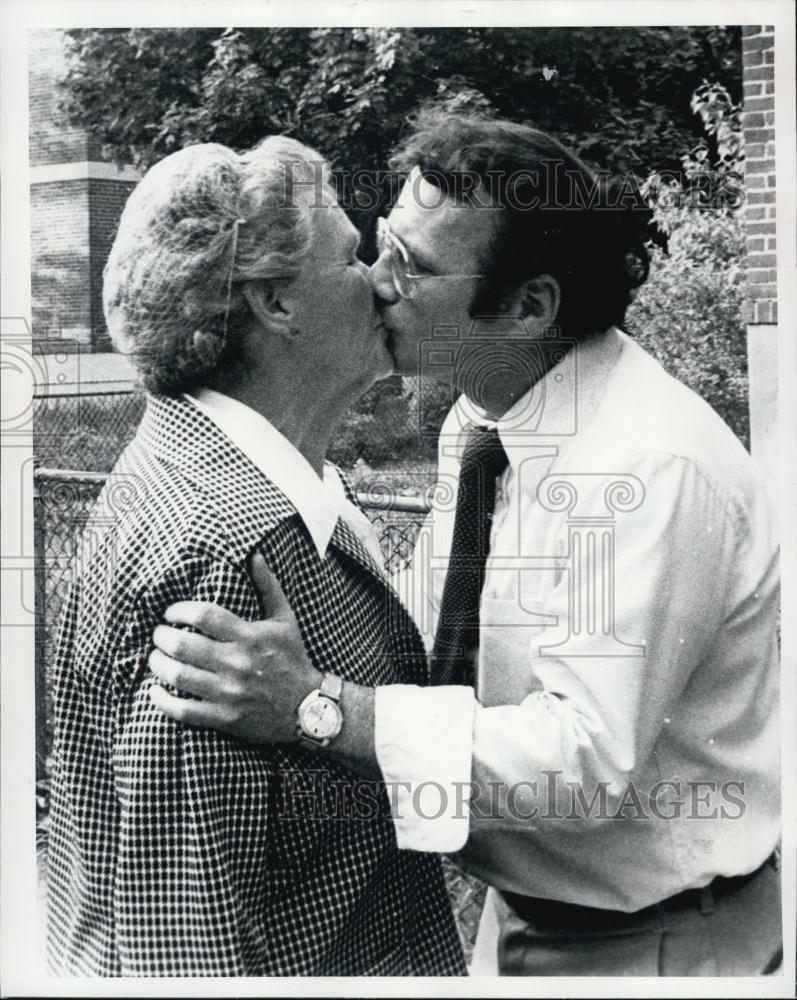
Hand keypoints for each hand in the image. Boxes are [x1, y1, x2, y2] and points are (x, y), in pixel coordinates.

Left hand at [148, 553, 321, 742]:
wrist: (308, 707)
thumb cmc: (293, 658)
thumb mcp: (285, 619)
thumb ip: (267, 586)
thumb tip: (254, 555)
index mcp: (250, 636)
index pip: (204, 616)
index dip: (179, 611)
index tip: (170, 613)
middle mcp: (237, 664)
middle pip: (183, 645)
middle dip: (161, 637)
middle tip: (158, 634)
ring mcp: (229, 693)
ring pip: (178, 676)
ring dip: (158, 664)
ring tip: (155, 657)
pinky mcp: (225, 718)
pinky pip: (183, 711)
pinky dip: (162, 700)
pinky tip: (155, 691)